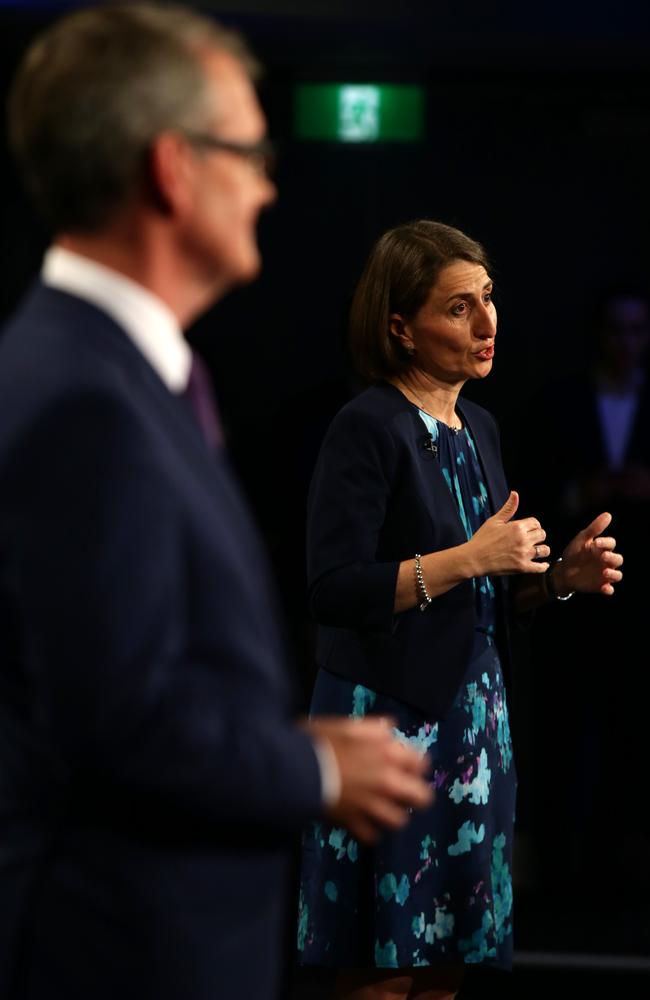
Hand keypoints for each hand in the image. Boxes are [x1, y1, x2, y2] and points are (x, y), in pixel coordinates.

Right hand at [302, 716, 433, 842]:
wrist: (294, 770)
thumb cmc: (319, 742)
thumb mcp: (346, 725)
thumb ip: (373, 727)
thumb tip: (390, 728)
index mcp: (387, 754)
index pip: (421, 764)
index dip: (415, 765)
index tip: (407, 765)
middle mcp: (387, 782)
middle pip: (422, 798)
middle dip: (415, 795)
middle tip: (402, 791)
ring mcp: (373, 806)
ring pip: (399, 821)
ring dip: (392, 815)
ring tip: (382, 809)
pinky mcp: (355, 824)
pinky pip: (372, 835)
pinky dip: (369, 830)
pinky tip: (361, 821)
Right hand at [468, 490, 549, 576]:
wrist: (473, 559)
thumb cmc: (482, 540)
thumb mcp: (494, 521)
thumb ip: (508, 508)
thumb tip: (515, 494)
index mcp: (517, 527)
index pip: (536, 522)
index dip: (533, 525)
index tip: (529, 529)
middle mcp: (523, 540)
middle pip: (542, 535)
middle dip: (538, 535)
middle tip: (532, 539)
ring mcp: (523, 554)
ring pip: (545, 550)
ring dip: (543, 549)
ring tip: (537, 550)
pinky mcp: (522, 567)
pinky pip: (540, 567)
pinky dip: (543, 566)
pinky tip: (542, 564)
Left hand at [556, 511, 623, 596]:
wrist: (563, 571)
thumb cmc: (574, 552)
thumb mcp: (582, 539)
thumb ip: (594, 528)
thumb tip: (608, 514)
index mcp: (602, 548)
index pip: (611, 544)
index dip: (605, 542)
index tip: (596, 542)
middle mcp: (606, 561)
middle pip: (618, 559)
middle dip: (612, 558)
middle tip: (603, 556)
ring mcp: (604, 574)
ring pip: (617, 575)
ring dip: (614, 574)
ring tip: (605, 572)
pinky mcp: (600, 586)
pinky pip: (609, 589)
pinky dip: (609, 589)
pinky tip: (604, 588)